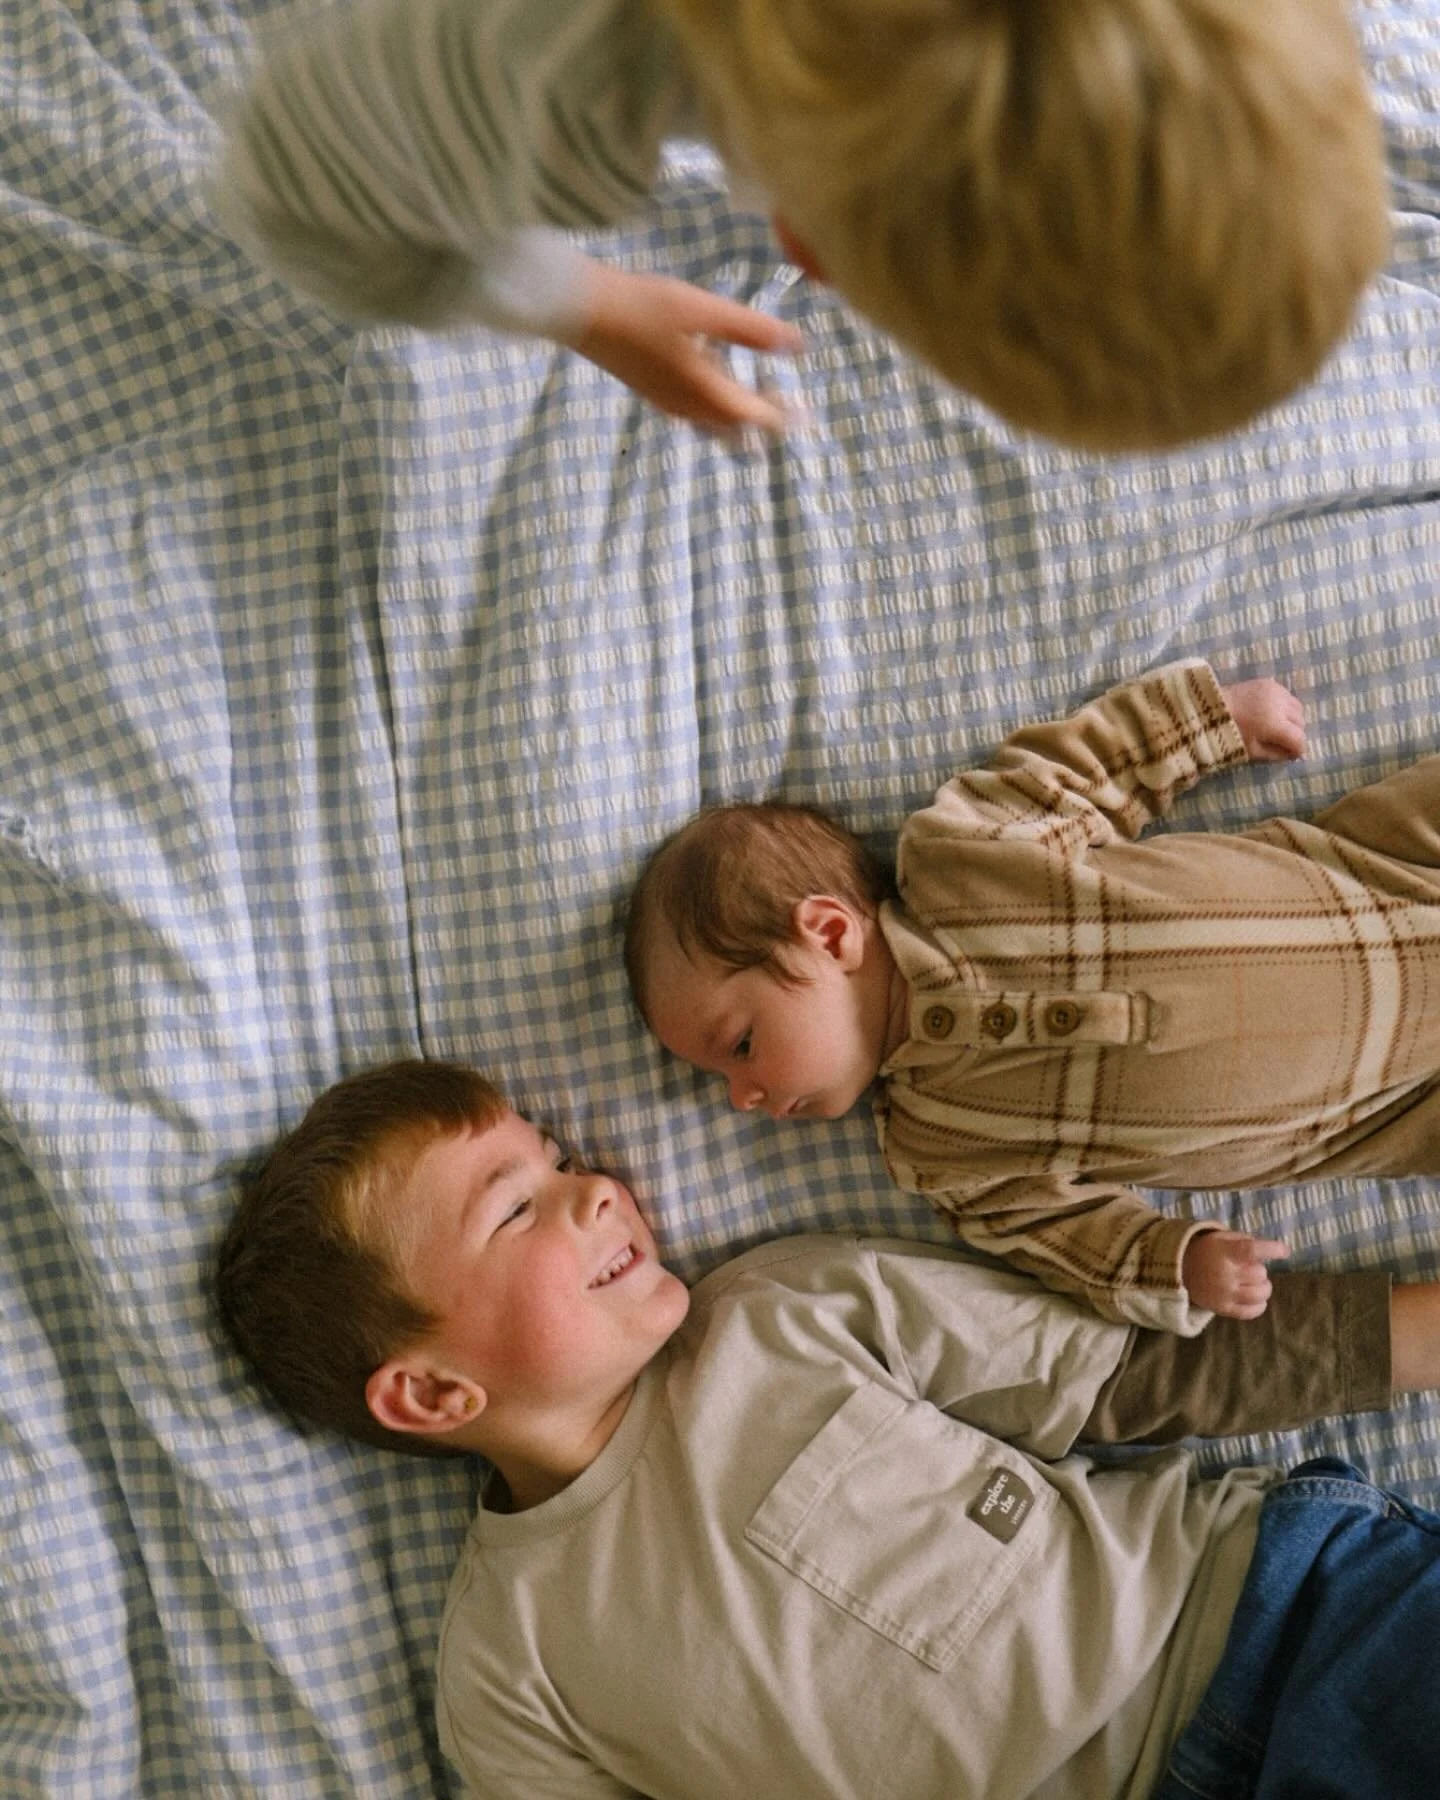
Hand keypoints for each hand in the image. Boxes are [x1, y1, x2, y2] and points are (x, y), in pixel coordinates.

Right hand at [567, 261, 803, 434]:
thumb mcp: (704, 311)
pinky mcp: (654, 393)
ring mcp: (669, 403)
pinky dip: (718, 406)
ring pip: (716, 425)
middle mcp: (689, 408)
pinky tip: (716, 383)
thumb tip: (798, 345)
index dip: (785, 418)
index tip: (809, 416)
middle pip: (738, 430)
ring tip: (760, 398)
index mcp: (707, 393)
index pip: (758, 418)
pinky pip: (696, 413)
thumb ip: (752, 330)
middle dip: (766, 423)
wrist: (583, 312)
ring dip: (741, 418)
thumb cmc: (644, 306)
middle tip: (788, 407)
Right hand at [1182, 1229, 1287, 1318]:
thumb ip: (1244, 1241)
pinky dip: (1259, 1306)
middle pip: (1260, 1274)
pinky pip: (1250, 1312)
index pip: (1252, 1250)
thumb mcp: (1221, 1237)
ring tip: (1255, 1283)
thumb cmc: (1206, 1251)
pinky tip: (1256, 1299)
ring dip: (1263, 1287)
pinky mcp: (1223, 1309)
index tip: (1284, 1251)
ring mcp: (1224, 1293)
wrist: (1179, 1270)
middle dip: (1260, 1270)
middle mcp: (1225, 1274)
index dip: (1272, 1250)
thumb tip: (1268, 1251)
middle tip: (1250, 1268)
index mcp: (1225, 1252)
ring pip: (1260, 1294)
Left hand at [1220, 678, 1305, 761]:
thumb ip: (1276, 754)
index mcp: (1275, 724)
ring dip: (1292, 718)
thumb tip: (1293, 754)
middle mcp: (1280, 705)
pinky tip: (1271, 711)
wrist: (1211, 709)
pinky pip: (1287, 696)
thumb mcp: (1252, 751)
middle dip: (1295, 733)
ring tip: (1278, 725)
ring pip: (1297, 708)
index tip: (1292, 754)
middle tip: (1282, 740)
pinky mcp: (1269, 683)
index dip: (1298, 749)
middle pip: (1301, 722)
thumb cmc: (1229, 734)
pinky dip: (1284, 705)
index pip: (1299, 739)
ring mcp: (1276, 691)